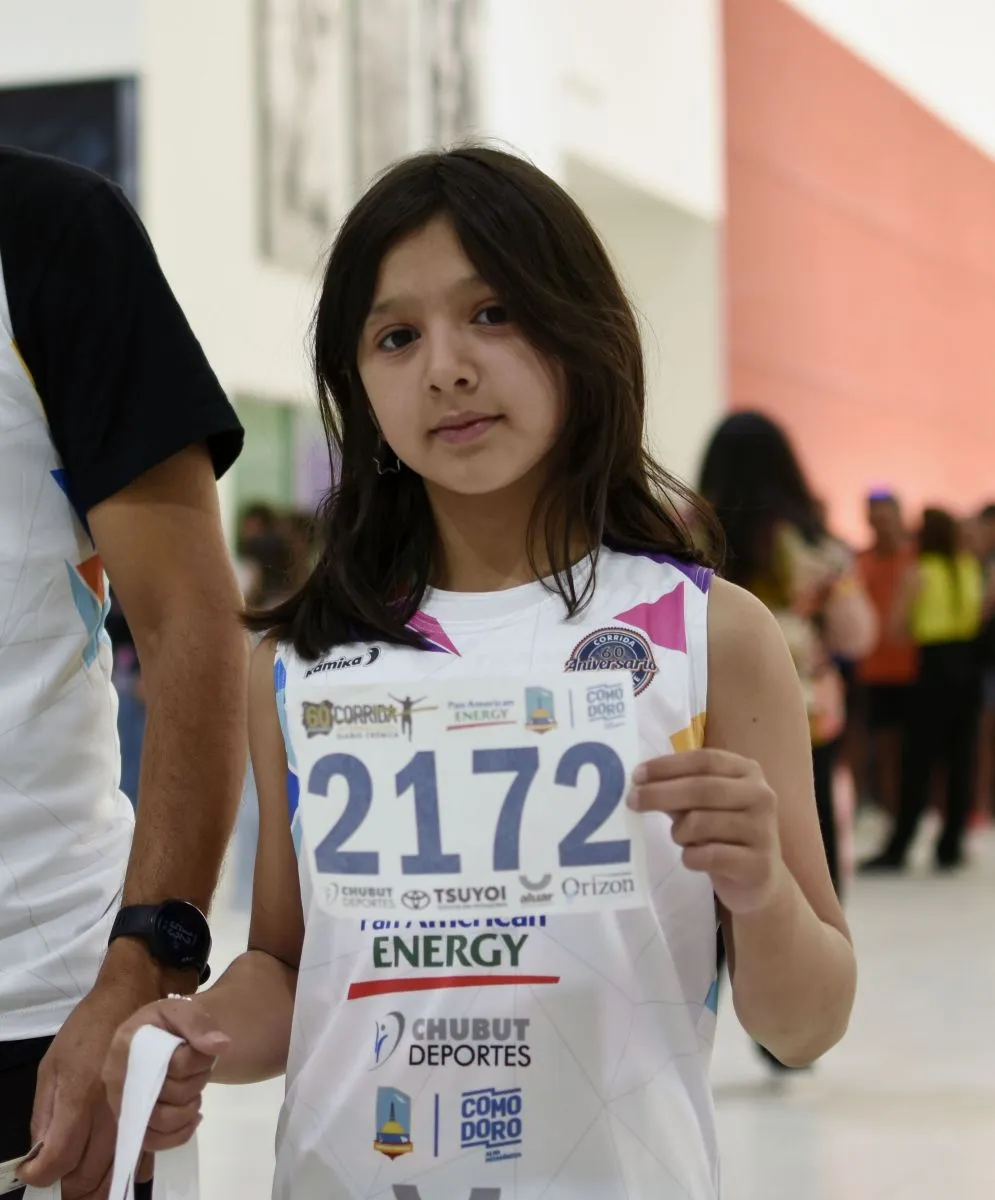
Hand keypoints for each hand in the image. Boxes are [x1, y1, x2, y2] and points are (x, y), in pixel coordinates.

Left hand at [17, 971, 161, 1198]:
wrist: (137, 996)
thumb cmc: (91, 1026)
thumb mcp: (53, 1063)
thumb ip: (45, 1111)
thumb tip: (39, 1155)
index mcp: (80, 1100)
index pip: (59, 1162)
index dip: (41, 1176)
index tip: (33, 1172)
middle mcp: (112, 1113)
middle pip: (88, 1176)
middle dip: (68, 1188)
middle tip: (58, 1179)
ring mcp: (138, 1114)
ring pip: (117, 1172)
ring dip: (97, 1186)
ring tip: (82, 1180)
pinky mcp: (158, 1110)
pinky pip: (145, 1157)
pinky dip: (127, 1170)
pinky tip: (113, 1166)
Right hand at [103, 997, 228, 1154]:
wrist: (159, 1040)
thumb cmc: (168, 1025)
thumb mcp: (183, 1010)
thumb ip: (199, 1024)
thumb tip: (220, 1045)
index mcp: (127, 1043)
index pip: (173, 1062)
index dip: (198, 1059)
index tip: (204, 1050)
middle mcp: (118, 1078)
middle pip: (168, 1093)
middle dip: (196, 1081)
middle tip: (200, 1067)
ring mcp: (122, 1104)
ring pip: (160, 1121)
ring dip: (189, 1107)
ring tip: (195, 1089)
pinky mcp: (131, 1124)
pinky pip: (152, 1142)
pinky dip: (179, 1134)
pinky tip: (194, 1117)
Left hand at [629, 749, 784, 913]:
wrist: (759, 879)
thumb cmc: (725, 833)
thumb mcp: (704, 806)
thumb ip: (678, 792)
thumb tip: (639, 783)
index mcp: (747, 771)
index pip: (704, 759)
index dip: (668, 766)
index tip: (636, 774)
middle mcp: (761, 795)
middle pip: (703, 788)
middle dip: (661, 794)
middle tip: (631, 801)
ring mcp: (763, 830)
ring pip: (702, 823)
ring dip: (679, 832)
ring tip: (680, 838)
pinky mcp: (757, 864)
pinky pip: (709, 855)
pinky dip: (691, 857)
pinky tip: (692, 858)